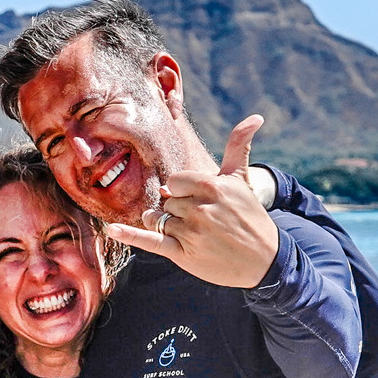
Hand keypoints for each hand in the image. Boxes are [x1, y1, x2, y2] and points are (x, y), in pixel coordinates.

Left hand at [107, 114, 281, 288]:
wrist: (264, 260)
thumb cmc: (249, 216)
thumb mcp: (242, 179)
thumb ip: (238, 146)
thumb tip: (255, 116)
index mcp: (212, 186)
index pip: (174, 181)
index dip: (182, 191)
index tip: (198, 200)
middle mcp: (200, 209)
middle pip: (165, 201)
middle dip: (177, 209)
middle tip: (201, 220)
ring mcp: (190, 232)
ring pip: (156, 219)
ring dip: (166, 225)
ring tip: (193, 233)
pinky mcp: (182, 254)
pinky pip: (150, 241)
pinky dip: (130, 235)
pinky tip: (113, 230)